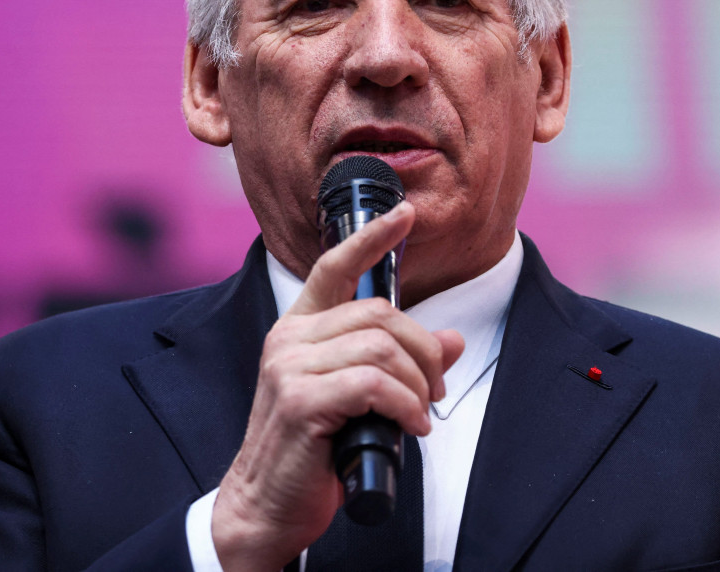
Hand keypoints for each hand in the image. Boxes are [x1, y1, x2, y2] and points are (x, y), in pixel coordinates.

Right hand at [210, 201, 464, 571]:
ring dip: (417, 384)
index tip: (405, 213)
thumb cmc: (310, 450)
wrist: (268, 505)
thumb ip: (398, 363)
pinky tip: (409, 427)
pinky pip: (373, 384)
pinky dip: (405, 405)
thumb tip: (451, 341)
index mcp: (298, 328)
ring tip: (420, 412)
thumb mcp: (358, 398)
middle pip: (379, 314)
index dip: (372, 237)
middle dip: (422, 351)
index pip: (334, 267)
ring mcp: (289, 368)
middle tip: (434, 389)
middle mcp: (289, 339)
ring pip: (381, 348)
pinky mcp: (299, 401)